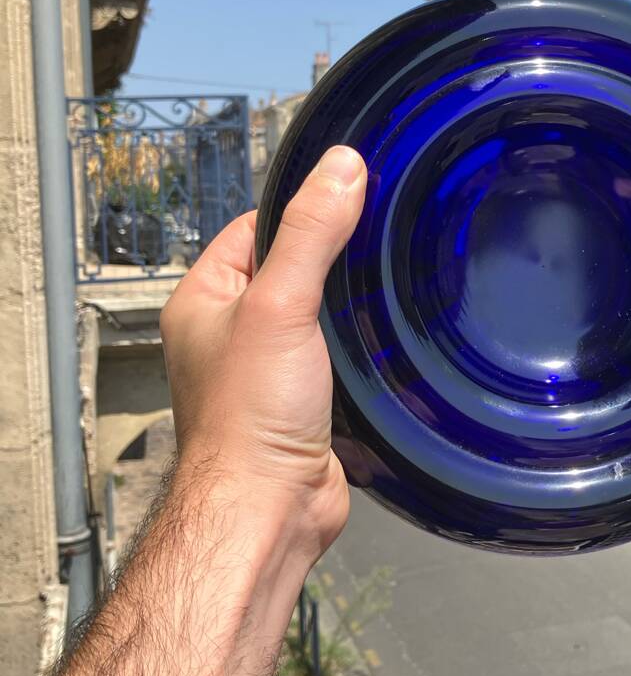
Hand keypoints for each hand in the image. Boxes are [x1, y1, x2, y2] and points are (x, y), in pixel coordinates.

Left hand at [160, 145, 366, 562]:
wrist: (268, 510)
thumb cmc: (250, 418)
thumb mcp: (281, 305)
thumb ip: (311, 233)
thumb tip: (341, 166)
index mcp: (202, 301)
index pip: (254, 229)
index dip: (301, 213)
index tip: (349, 199)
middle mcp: (228, 335)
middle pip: (290, 272)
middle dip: (333, 264)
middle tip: (377, 248)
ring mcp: (264, 372)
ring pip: (315, 318)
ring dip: (347, 312)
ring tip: (383, 294)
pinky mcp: (299, 405)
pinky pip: (333, 360)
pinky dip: (357, 353)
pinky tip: (382, 347)